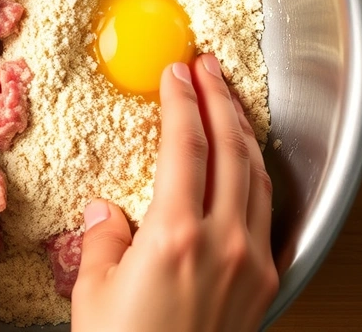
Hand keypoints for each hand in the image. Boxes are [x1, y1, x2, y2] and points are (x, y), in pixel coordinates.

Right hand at [72, 54, 277, 331]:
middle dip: (220, 99)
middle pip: (231, 149)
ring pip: (258, 175)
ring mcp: (252, 262)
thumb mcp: (93, 293)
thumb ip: (102, 240)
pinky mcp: (266, 284)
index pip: (186, 146)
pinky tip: (248, 165)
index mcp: (174, 236)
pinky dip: (258, 175)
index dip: (182, 102)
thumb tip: (106, 212)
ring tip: (228, 102)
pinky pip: (268, 213)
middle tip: (208, 67)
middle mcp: (223, 242)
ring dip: (243, 131)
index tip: (177, 73)